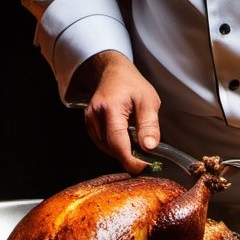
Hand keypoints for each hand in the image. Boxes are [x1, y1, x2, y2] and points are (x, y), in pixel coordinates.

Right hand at [66, 51, 160, 173]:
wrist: (113, 72)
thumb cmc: (131, 84)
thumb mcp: (149, 101)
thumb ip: (149, 125)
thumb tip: (149, 148)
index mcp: (111, 107)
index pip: (118, 143)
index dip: (131, 160)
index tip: (144, 167)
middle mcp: (95, 115)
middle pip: (111, 148)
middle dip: (129, 155)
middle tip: (146, 155)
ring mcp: (89, 120)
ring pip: (106, 148)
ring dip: (122, 150)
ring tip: (135, 140)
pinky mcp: (89, 124)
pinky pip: (102, 143)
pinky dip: (115, 145)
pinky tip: (125, 137)